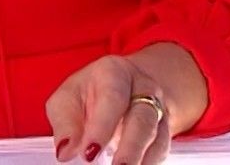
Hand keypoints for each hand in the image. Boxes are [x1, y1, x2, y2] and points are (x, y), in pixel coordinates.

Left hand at [45, 55, 172, 164]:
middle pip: (142, 119)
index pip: (113, 98)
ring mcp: (157, 110)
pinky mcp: (163, 132)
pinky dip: (148, 163)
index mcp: (114, 73)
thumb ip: (65, 123)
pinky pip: (160, 150)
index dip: (102, 127)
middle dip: (130, 148)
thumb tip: (66, 151)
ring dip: (141, 159)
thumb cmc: (87, 94)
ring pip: (157, 136)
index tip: (89, 153)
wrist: (118, 88)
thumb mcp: (67, 99)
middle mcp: (143, 88)